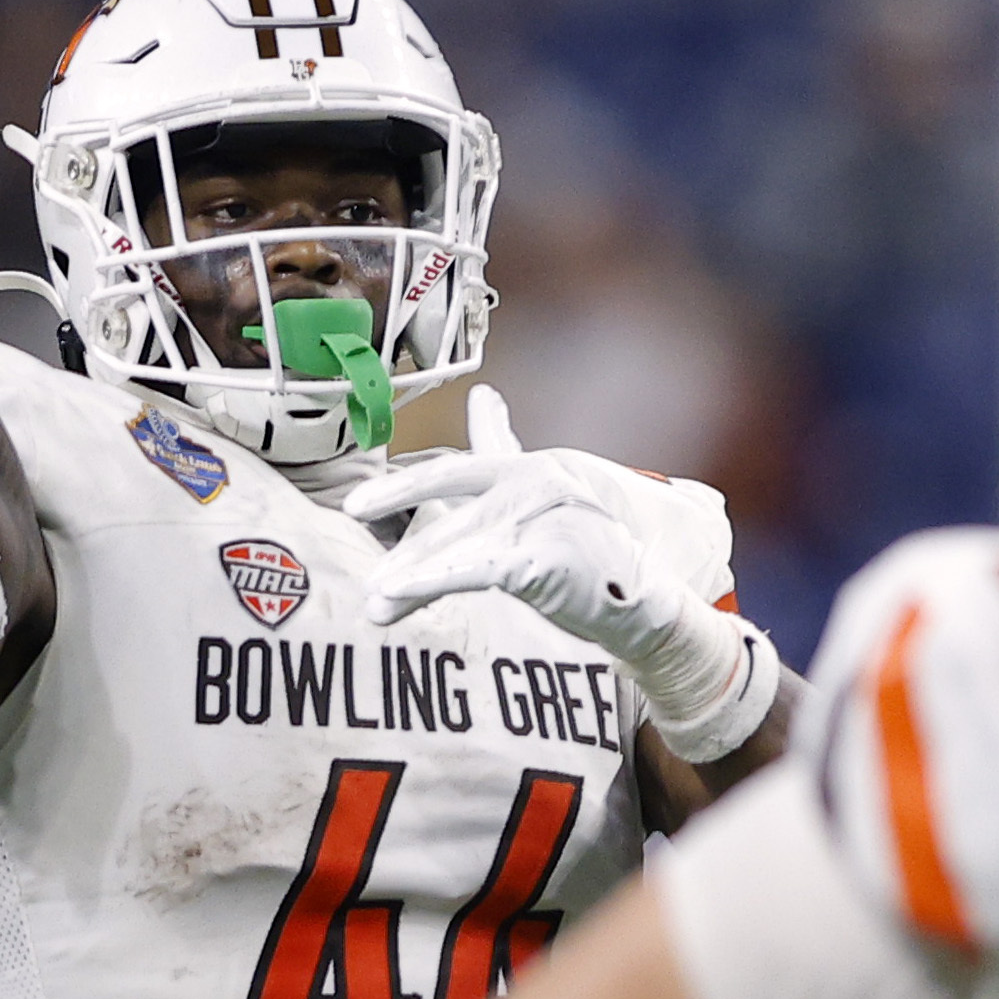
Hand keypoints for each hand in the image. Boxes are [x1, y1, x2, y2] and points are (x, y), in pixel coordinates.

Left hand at [343, 415, 767, 752]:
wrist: (646, 602)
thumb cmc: (590, 557)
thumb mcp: (542, 504)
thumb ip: (505, 449)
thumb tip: (483, 396)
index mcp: (531, 469)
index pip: (457, 473)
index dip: (402, 488)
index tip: (352, 506)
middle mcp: (534, 484)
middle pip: (449, 516)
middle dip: (404, 549)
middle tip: (359, 575)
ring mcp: (540, 517)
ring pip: (456, 546)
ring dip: (410, 577)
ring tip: (374, 603)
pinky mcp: (542, 556)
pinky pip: (473, 570)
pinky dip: (431, 581)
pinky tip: (399, 595)